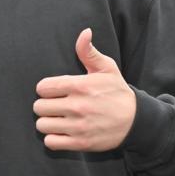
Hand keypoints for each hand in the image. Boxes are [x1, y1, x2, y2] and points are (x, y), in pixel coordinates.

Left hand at [33, 28, 135, 151]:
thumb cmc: (117, 92)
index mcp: (80, 86)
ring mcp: (78, 126)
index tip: (54, 91)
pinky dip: (53, 138)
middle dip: (45, 106)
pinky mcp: (80, 143)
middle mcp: (77, 106)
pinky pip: (51, 142)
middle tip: (55, 106)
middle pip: (39, 107)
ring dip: (47, 122)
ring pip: (42, 125)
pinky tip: (61, 132)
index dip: (46, 89)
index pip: (42, 87)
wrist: (136, 121)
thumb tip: (84, 32)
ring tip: (57, 119)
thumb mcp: (106, 68)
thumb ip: (89, 52)